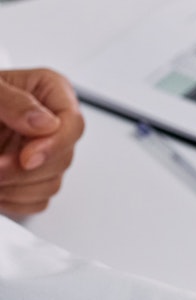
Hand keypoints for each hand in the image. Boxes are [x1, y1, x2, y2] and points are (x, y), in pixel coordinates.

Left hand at [0, 68, 84, 215]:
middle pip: (62, 159)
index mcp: (51, 92)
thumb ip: (14, 101)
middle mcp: (55, 124)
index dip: (53, 146)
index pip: (73, 124)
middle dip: (23, 170)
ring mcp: (48, 153)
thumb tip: (45, 123)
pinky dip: (13, 198)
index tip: (26, 159)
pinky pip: (38, 200)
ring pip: (51, 184)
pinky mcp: (38, 177)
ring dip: (15, 186)